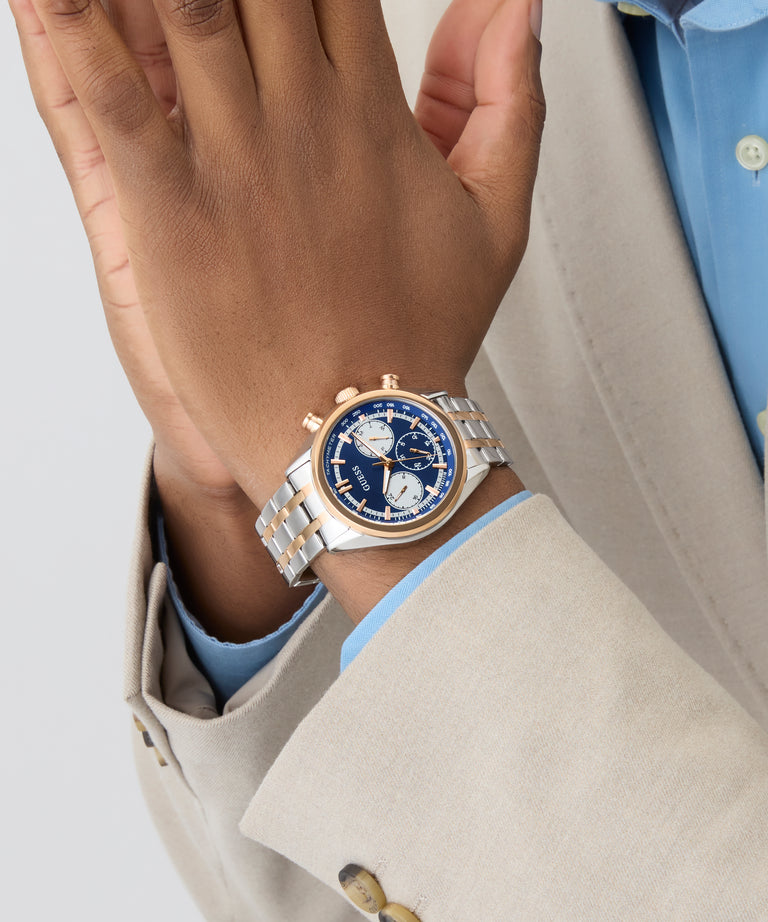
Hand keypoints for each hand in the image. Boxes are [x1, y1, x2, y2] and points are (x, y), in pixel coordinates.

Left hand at [20, 0, 543, 512]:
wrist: (362, 434)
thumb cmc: (421, 337)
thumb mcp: (498, 216)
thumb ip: (505, 98)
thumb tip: (517, 4)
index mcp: (372, 111)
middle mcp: (302, 118)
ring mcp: (235, 160)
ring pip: (185, 6)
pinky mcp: (173, 212)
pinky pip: (114, 95)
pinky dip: (74, 29)